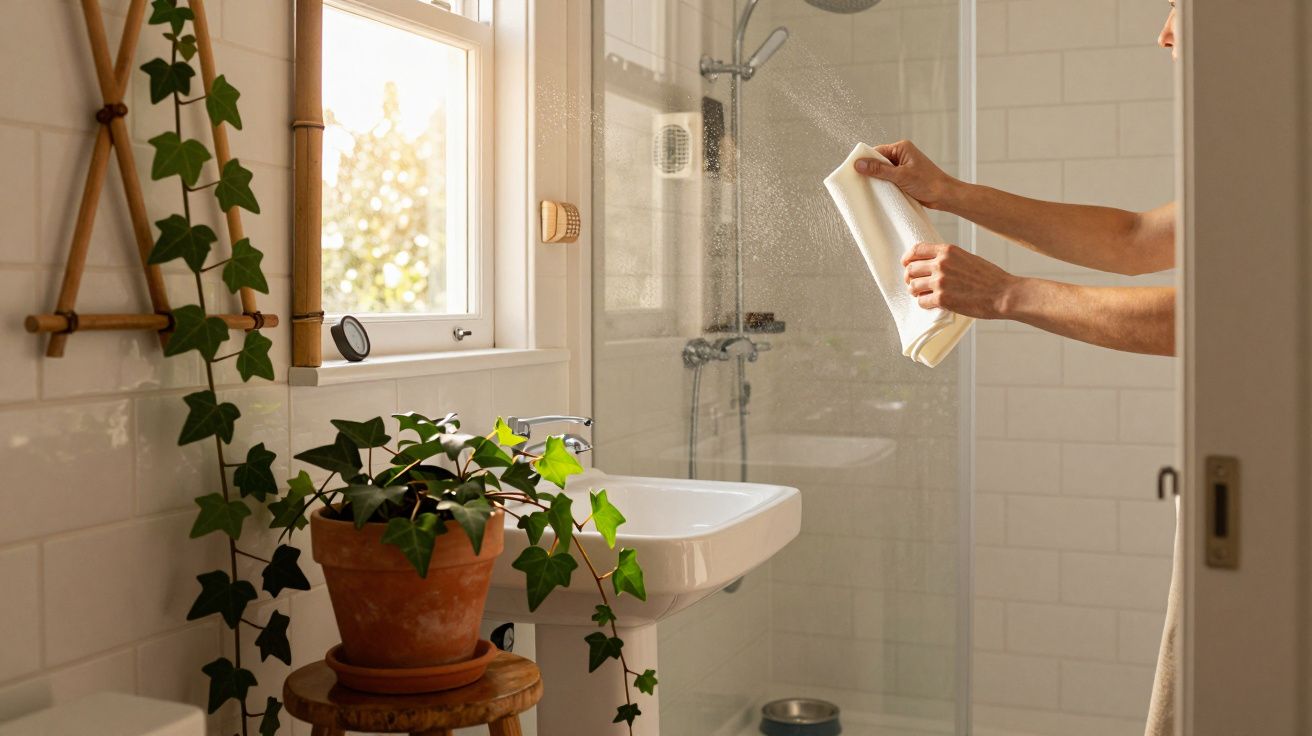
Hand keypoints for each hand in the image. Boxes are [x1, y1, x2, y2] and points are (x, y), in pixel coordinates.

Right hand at [854, 139, 960, 210]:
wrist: (944, 195)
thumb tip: (859, 164)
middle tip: (858, 181)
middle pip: (879, 161)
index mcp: (902, 147)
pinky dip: (884, 184)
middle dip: (870, 171)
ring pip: (883, 171)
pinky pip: (889, 178)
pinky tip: (879, 191)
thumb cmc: (927, 182)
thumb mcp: (900, 175)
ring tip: (868, 187)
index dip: (865, 160)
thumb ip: (879, 170)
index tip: (854, 170)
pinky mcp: (905, 177)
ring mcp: (903, 166)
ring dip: (878, 179)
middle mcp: (902, 154)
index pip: (877, 151)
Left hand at [903, 242, 1018, 318]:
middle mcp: (941, 264)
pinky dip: (924, 303)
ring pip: (913, 286)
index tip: (906, 264)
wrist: (1003, 294)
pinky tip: (932, 303)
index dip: (908, 258)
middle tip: (914, 284)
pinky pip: (921, 301)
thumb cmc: (989, 278)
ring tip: (923, 294)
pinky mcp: (942, 299)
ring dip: (915, 292)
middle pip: (910, 269)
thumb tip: (931, 263)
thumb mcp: (966, 257)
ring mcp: (940, 281)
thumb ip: (948, 258)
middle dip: (910, 278)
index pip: (916, 249)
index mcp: (947, 250)